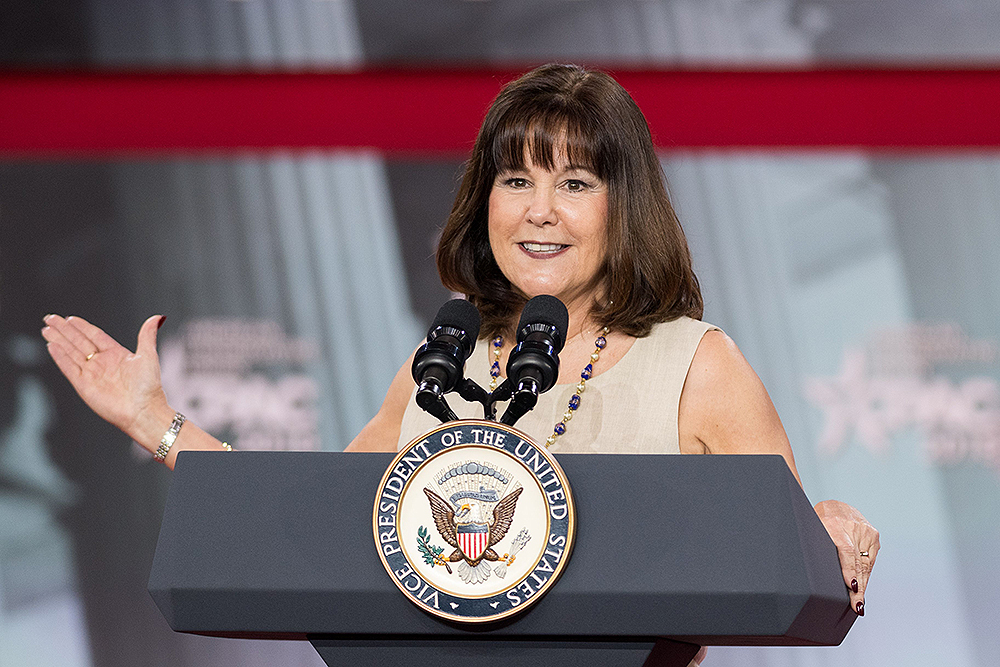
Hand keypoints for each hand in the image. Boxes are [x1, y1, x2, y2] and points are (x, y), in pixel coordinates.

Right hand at [41, 314, 169, 441]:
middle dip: (64, 330)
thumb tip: (157, 317)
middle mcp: (102, 363)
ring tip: (46, 328)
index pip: (94, 336)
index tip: (69, 318)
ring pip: (71, 352)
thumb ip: (147, 335)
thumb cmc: (149, 386)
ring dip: (59, 340)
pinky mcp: (83, 385)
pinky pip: (69, 368)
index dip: (81, 327)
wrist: (143, 410)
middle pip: (78, 342)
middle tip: (50, 318)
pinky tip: (52, 346)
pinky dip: (60, 357)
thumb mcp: (148, 355)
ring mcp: (91, 374)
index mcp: (116, 354)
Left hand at [814, 499, 879, 615]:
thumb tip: (819, 575)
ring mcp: (865, 530)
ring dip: (863, 584)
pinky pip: (870, 559)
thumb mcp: (813, 531)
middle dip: (858, 587)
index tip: (853, 586)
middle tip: (857, 606)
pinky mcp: (873, 534)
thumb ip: (818, 549)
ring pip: (865, 563)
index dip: (850, 571)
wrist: (835, 506)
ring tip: (859, 603)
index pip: (845, 551)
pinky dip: (865, 574)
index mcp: (834, 525)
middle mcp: (852, 527)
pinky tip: (862, 587)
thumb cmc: (818, 521)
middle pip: (857, 562)